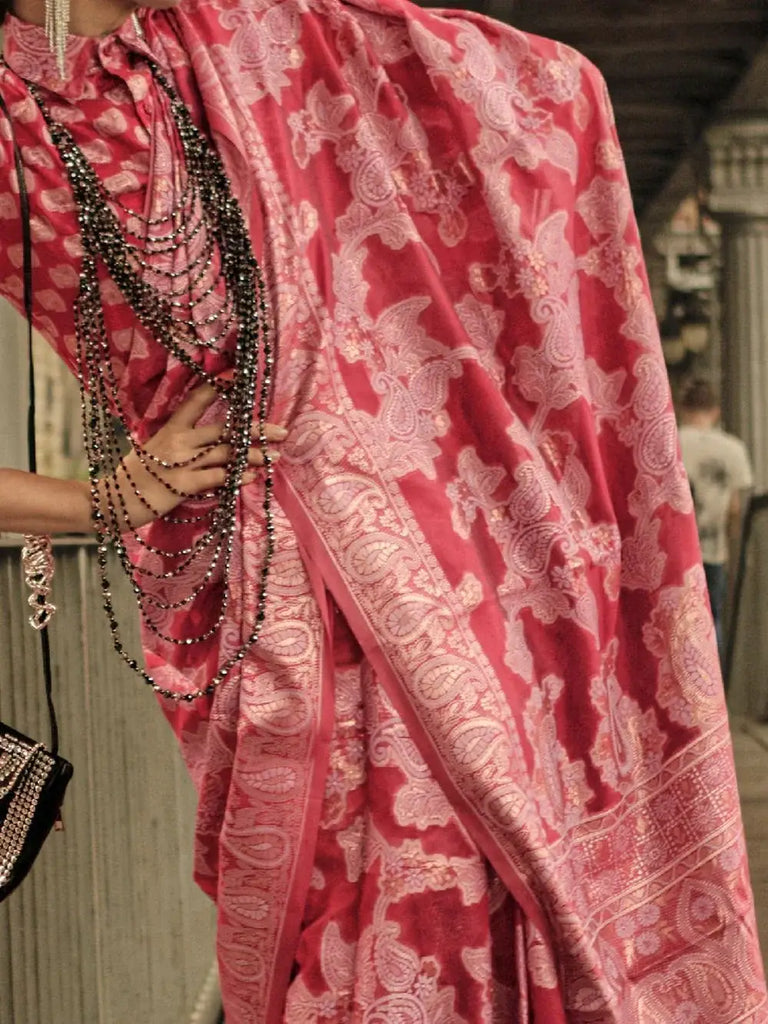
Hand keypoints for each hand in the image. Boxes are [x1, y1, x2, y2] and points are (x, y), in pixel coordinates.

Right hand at [102, 383, 286, 529]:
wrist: (112, 500)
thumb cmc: (136, 476)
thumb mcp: (154, 449)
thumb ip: (181, 442)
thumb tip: (211, 442)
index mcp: (171, 427)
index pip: (197, 399)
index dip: (218, 386)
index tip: (239, 375)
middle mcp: (178, 440)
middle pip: (225, 429)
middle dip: (256, 430)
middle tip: (281, 431)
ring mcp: (181, 462)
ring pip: (226, 453)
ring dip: (254, 455)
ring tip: (274, 456)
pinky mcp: (182, 485)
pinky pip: (217, 478)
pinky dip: (237, 477)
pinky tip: (252, 476)